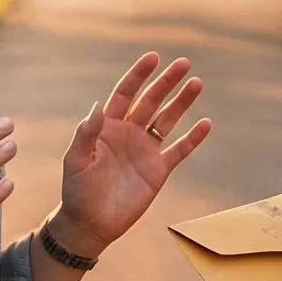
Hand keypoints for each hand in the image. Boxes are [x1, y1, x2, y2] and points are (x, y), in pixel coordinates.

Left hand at [53, 52, 212, 255]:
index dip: (138, 75)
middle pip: (151, 101)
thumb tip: (98, 106)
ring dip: (182, 102)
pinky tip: (205, 123)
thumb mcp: (75, 161)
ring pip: (167, 120)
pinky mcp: (158, 170)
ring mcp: (145, 150)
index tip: (153, 57)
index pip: (125, 93)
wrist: (90, 223)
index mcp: (107, 126)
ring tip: (196, 83)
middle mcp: (129, 133)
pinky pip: (179, 150)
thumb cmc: (77, 191)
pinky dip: (193, 138)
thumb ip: (86, 134)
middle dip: (166, 82)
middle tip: (184, 63)